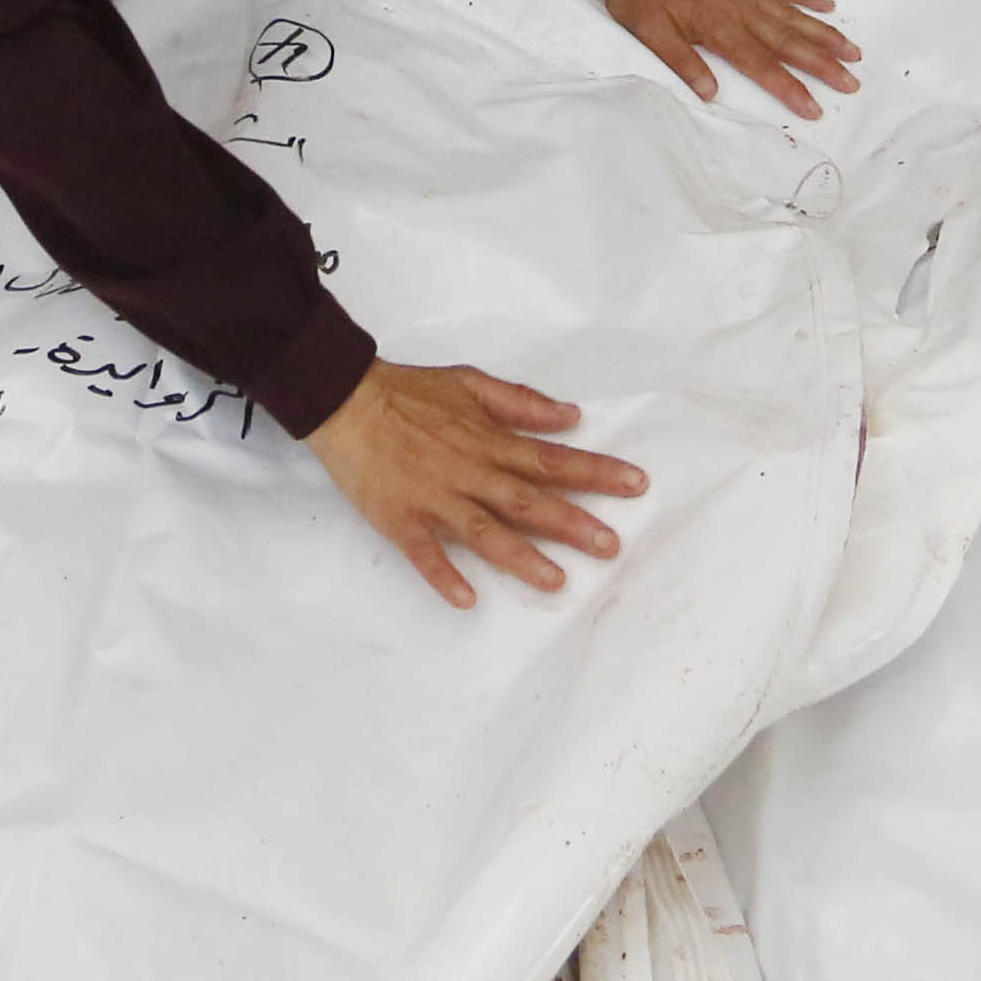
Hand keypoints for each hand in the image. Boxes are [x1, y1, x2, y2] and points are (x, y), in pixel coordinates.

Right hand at [309, 361, 645, 606]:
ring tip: (557, 581)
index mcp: (488, 441)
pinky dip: (444, 575)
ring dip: (521, 557)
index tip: (636, 484)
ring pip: (484, 532)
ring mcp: (435, 499)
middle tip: (611, 546)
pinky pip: (425, 553)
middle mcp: (469, 473)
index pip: (552, 460)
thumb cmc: (410, 392)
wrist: (345, 401)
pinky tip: (467, 599)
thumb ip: (521, 402)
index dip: (596, 472)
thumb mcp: (470, 382)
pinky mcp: (401, 520)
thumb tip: (571, 416)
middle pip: (528, 501)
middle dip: (573, 523)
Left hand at [601, 0, 859, 118]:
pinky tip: (827, 5)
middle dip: (824, 66)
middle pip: (792, 43)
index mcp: (722, 31)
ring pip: (796, 17)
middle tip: (853, 83)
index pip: (764, 67)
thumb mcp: (652, 34)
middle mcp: (744, 12)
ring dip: (825, 35)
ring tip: (853, 51)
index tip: (815, 108)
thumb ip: (684, 63)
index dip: (791, 89)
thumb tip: (711, 94)